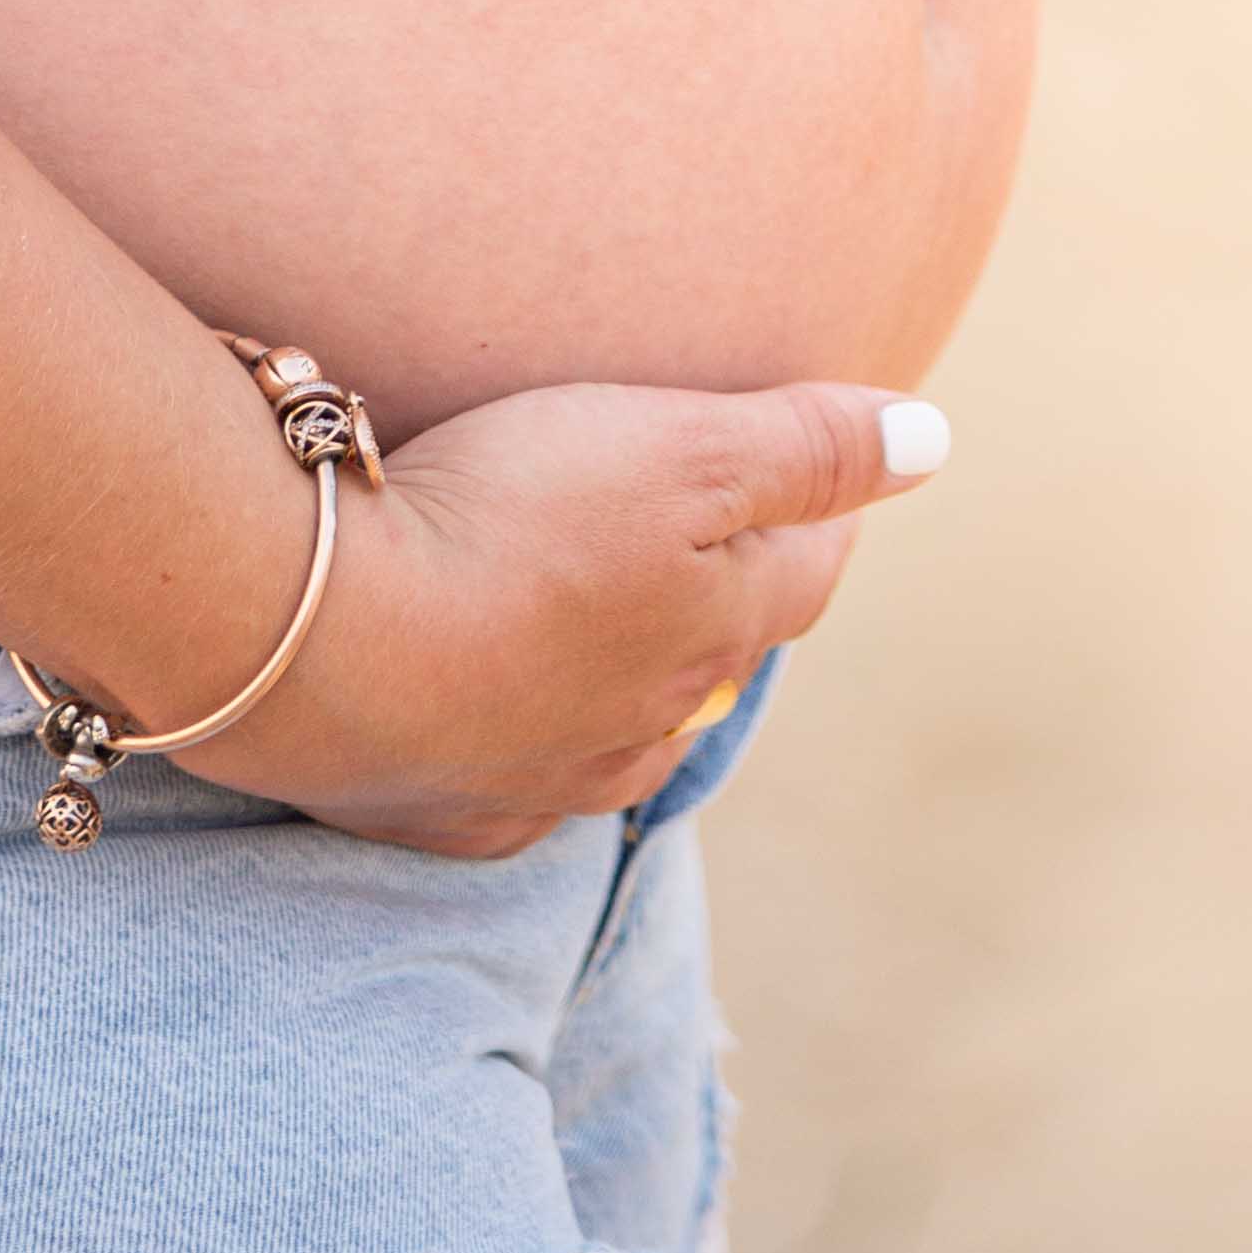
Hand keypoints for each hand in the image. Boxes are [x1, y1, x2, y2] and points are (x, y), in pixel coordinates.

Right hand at [216, 373, 952, 857]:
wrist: (316, 638)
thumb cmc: (507, 519)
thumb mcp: (678, 449)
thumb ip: (807, 446)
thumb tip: (934, 440)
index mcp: (716, 631)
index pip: (806, 570)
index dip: (819, 511)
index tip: (816, 470)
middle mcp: (647, 724)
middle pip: (717, 654)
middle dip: (725, 595)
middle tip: (706, 531)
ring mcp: (544, 781)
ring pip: (623, 728)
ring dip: (624, 674)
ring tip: (598, 614)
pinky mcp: (445, 812)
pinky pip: (515, 781)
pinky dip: (521, 737)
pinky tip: (497, 709)